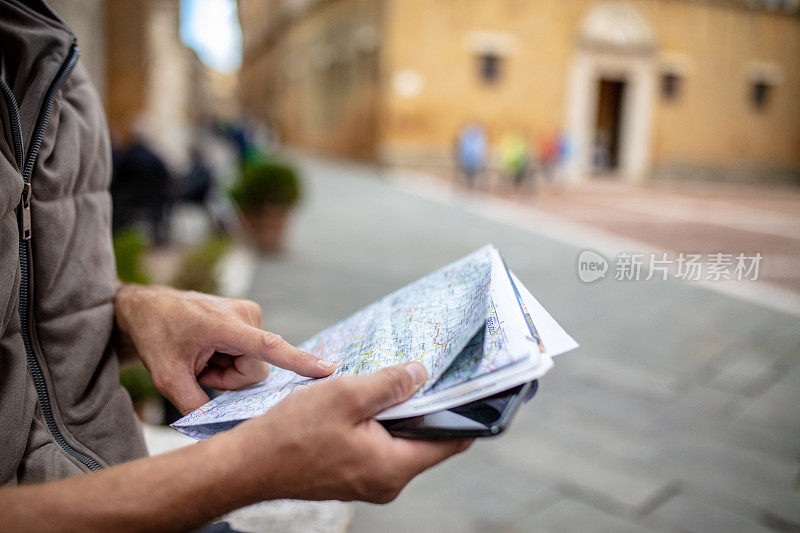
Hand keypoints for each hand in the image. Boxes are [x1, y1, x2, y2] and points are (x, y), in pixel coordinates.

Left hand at [113, 284, 335, 413]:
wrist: (148, 307)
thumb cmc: (156, 336)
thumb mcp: (167, 379)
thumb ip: (195, 406)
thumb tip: (222, 430)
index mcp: (223, 325)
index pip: (269, 347)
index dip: (299, 362)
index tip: (329, 370)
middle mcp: (245, 315)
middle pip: (256, 371)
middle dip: (229, 379)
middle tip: (199, 369)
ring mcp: (250, 313)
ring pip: (254, 365)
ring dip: (227, 370)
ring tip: (202, 357)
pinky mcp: (250, 316)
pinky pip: (251, 353)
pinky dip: (229, 359)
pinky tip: (209, 350)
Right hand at [224, 362, 472, 502]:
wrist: (246, 465)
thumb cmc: (291, 433)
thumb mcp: (347, 396)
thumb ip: (390, 385)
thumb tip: (421, 374)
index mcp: (393, 468)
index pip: (450, 442)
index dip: (464, 413)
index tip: (473, 387)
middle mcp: (386, 482)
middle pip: (425, 440)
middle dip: (427, 406)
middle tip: (428, 372)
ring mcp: (368, 481)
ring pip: (400, 441)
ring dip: (399, 413)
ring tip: (393, 381)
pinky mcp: (351, 475)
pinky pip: (378, 446)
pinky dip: (379, 423)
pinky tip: (367, 400)